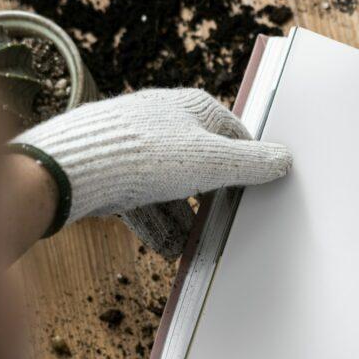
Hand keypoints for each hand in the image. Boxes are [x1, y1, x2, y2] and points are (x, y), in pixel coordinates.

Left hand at [11, 88, 291, 256]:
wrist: (74, 170)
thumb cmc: (146, 155)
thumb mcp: (213, 162)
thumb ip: (252, 164)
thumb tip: (284, 159)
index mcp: (192, 108)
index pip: (235, 135)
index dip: (249, 164)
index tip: (258, 190)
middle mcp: (165, 123)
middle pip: (202, 166)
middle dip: (213, 201)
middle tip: (227, 225)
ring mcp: (138, 148)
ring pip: (172, 189)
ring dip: (184, 221)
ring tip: (195, 247)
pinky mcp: (115, 172)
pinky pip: (144, 201)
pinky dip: (158, 225)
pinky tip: (168, 250)